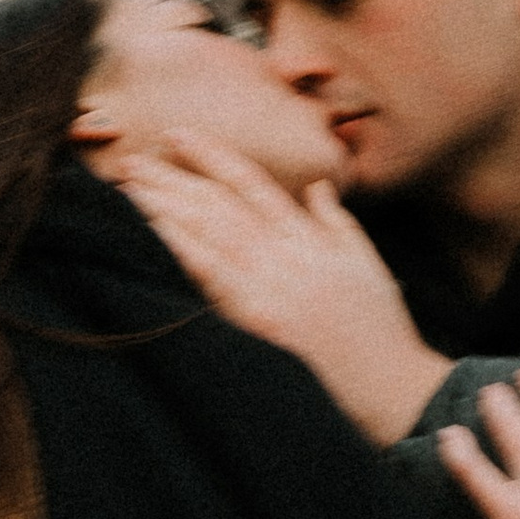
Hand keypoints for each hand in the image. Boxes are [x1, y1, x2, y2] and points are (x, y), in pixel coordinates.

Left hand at [113, 133, 454, 443]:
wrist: (390, 382)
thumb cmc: (380, 329)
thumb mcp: (367, 263)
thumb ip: (337, 222)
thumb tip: (317, 188)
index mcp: (308, 237)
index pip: (250, 183)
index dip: (211, 155)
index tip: (177, 136)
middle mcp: (284, 252)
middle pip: (218, 203)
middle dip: (173, 178)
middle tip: (132, 160)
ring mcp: (270, 283)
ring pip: (209, 230)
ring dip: (166, 205)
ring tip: (129, 187)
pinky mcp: (259, 317)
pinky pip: (212, 275)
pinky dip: (182, 248)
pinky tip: (152, 230)